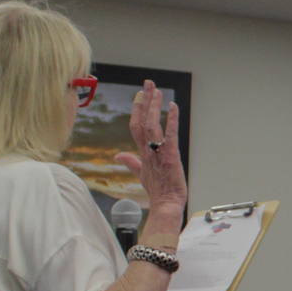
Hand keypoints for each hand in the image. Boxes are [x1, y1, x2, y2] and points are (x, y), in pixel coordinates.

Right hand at [115, 80, 186, 215]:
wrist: (165, 207)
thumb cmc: (157, 192)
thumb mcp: (141, 174)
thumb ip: (131, 162)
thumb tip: (118, 155)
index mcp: (142, 153)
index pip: (136, 127)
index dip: (137, 110)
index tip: (139, 95)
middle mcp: (148, 150)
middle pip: (142, 121)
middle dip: (145, 101)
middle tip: (147, 83)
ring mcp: (158, 153)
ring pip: (152, 125)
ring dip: (154, 107)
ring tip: (156, 90)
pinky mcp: (170, 156)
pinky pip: (170, 135)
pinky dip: (171, 120)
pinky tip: (173, 106)